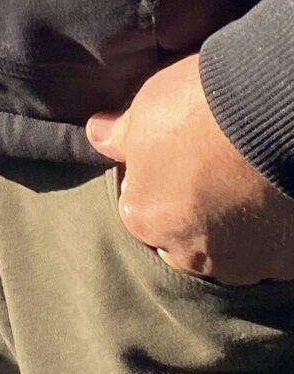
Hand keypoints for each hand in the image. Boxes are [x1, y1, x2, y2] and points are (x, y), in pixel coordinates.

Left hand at [87, 53, 293, 282]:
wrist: (270, 116)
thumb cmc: (199, 111)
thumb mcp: (145, 110)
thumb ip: (120, 134)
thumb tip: (97, 134)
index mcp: (145, 219)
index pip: (141, 208)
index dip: (157, 181)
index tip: (176, 158)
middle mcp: (188, 254)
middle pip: (183, 239)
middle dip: (193, 214)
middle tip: (213, 174)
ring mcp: (240, 262)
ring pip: (229, 254)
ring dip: (233, 229)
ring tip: (247, 187)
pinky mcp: (282, 263)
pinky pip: (272, 256)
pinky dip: (271, 235)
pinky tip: (273, 204)